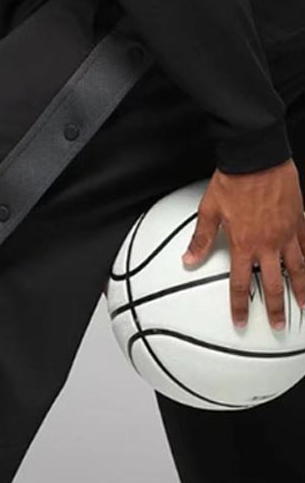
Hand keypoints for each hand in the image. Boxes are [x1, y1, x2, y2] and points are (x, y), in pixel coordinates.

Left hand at [182, 159, 304, 329]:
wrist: (257, 157)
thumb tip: (189, 259)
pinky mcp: (299, 220)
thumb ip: (201, 239)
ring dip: (302, 289)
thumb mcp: (209, 212)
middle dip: (276, 308)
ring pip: (299, 269)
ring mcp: (288, 232)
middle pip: (274, 284)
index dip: (240, 307)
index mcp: (243, 244)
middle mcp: (268, 243)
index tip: (240, 322)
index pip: (241, 285)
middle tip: (277, 325)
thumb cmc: (233, 181)